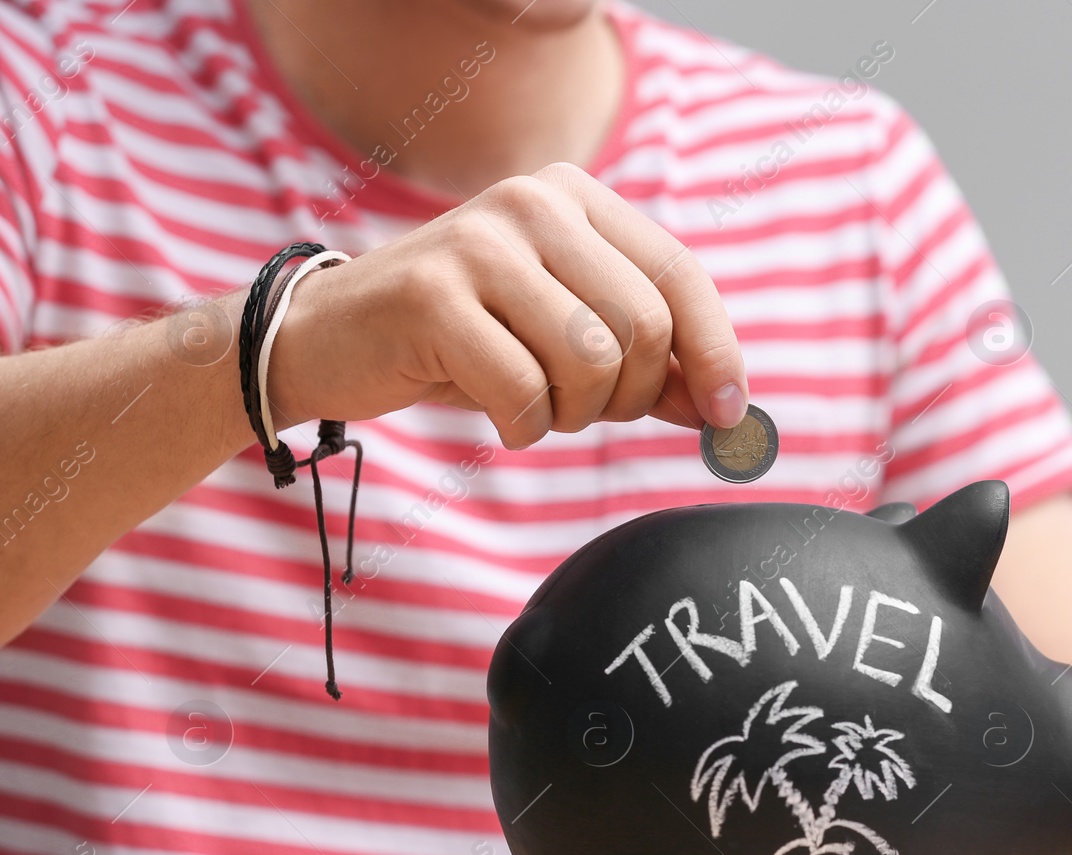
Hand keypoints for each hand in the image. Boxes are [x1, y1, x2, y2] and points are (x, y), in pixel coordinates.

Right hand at [269, 162, 746, 447]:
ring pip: (591, 360)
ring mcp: (479, 244)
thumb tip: (726, 412)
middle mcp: (532, 204)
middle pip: (643, 326)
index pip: (679, 274)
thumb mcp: (565, 339)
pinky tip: (496, 414)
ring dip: (572, 414)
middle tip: (584, 411)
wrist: (329, 338)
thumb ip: (648, 366)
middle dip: (629, 396)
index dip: (716, 350)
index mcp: (574, 198)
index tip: (730, 414)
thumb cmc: (463, 340)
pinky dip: (522, 427)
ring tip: (534, 406)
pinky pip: (524, 391)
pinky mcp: (432, 296)